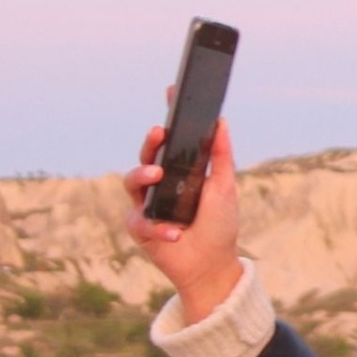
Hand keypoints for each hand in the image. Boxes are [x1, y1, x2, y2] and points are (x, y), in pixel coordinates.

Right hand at [123, 116, 243, 323]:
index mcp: (179, 172)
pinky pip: (140, 222)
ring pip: (132, 181)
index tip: (171, 91)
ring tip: (157, 175)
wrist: (212, 264)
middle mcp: (160, 184)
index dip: (169, 119)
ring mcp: (148, 205)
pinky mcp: (140, 229)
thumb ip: (220, 157)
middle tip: (159, 132)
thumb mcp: (224, 188)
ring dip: (142, 175)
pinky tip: (175, 232)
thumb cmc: (219, 225)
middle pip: (146, 156)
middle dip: (150, 143)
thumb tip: (221, 122)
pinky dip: (158, 228)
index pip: (169, 143)